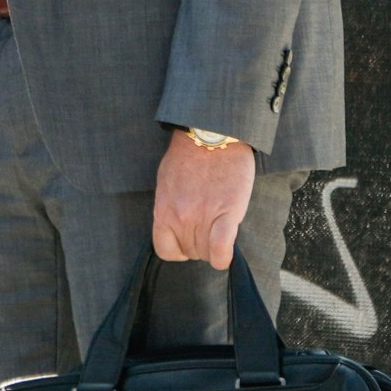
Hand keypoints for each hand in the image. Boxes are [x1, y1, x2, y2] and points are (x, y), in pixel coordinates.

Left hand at [151, 129, 255, 269]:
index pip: (165, 250)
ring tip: (220, 228)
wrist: (212, 134)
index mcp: (163, 210)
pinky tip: (226, 253)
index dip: (179, 250)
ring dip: (214, 248)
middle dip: (200, 246)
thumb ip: (171, 208)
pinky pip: (220, 249)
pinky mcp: (226, 213)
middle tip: (209, 228)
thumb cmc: (190, 155)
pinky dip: (223, 256)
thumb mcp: (167, 183)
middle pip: (191, 253)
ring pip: (207, 254)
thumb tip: (178, 225)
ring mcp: (202, 217)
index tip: (188, 242)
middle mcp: (180, 217)